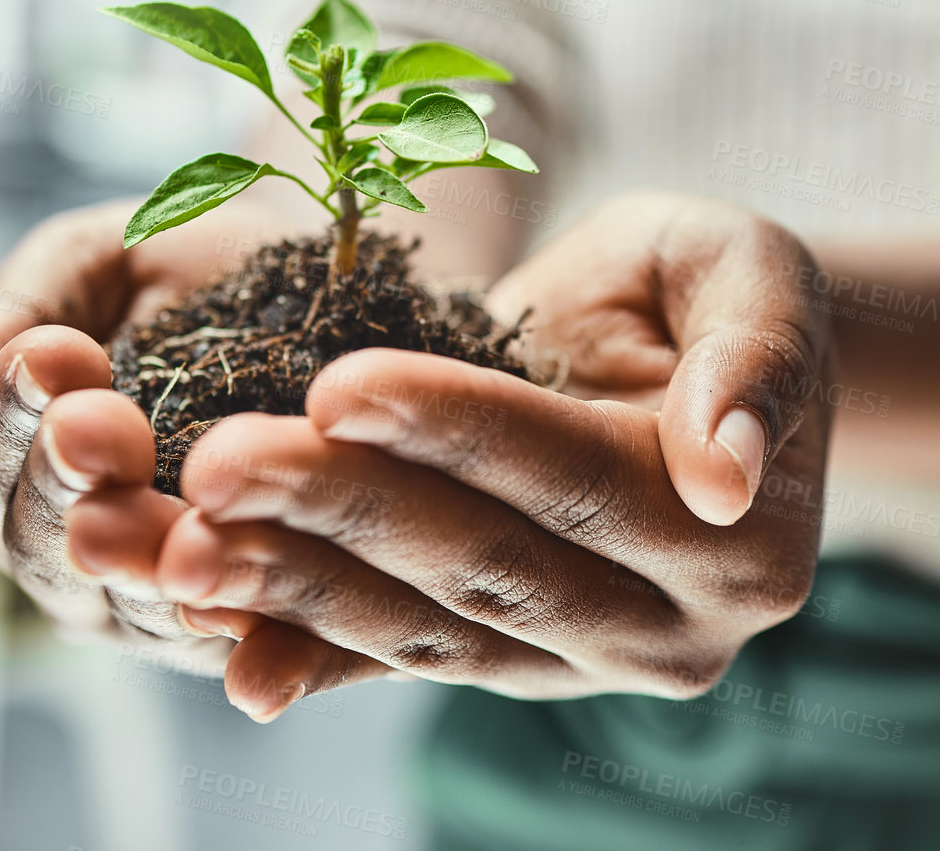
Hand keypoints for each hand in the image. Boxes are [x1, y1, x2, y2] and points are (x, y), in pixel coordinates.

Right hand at [0, 198, 387, 688]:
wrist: (332, 274)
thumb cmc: (186, 266)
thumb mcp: (88, 266)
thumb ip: (3, 329)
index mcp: (11, 467)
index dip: (1, 417)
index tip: (51, 353)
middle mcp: (66, 548)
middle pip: (34, 544)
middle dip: (65, 481)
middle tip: (102, 422)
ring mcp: (148, 600)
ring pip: (117, 596)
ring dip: (136, 547)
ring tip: (166, 492)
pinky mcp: (246, 625)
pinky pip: (224, 632)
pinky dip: (223, 609)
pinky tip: (233, 572)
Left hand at [149, 193, 833, 705]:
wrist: (683, 365)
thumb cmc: (708, 294)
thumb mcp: (753, 273)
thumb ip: (758, 359)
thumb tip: (725, 471)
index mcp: (738, 538)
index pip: (574, 480)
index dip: (454, 432)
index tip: (336, 384)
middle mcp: (664, 629)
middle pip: (484, 568)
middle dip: (340, 512)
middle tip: (216, 463)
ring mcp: (577, 664)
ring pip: (424, 629)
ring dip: (294, 587)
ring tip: (181, 543)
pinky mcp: (503, 666)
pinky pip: (394, 665)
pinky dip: (304, 655)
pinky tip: (215, 636)